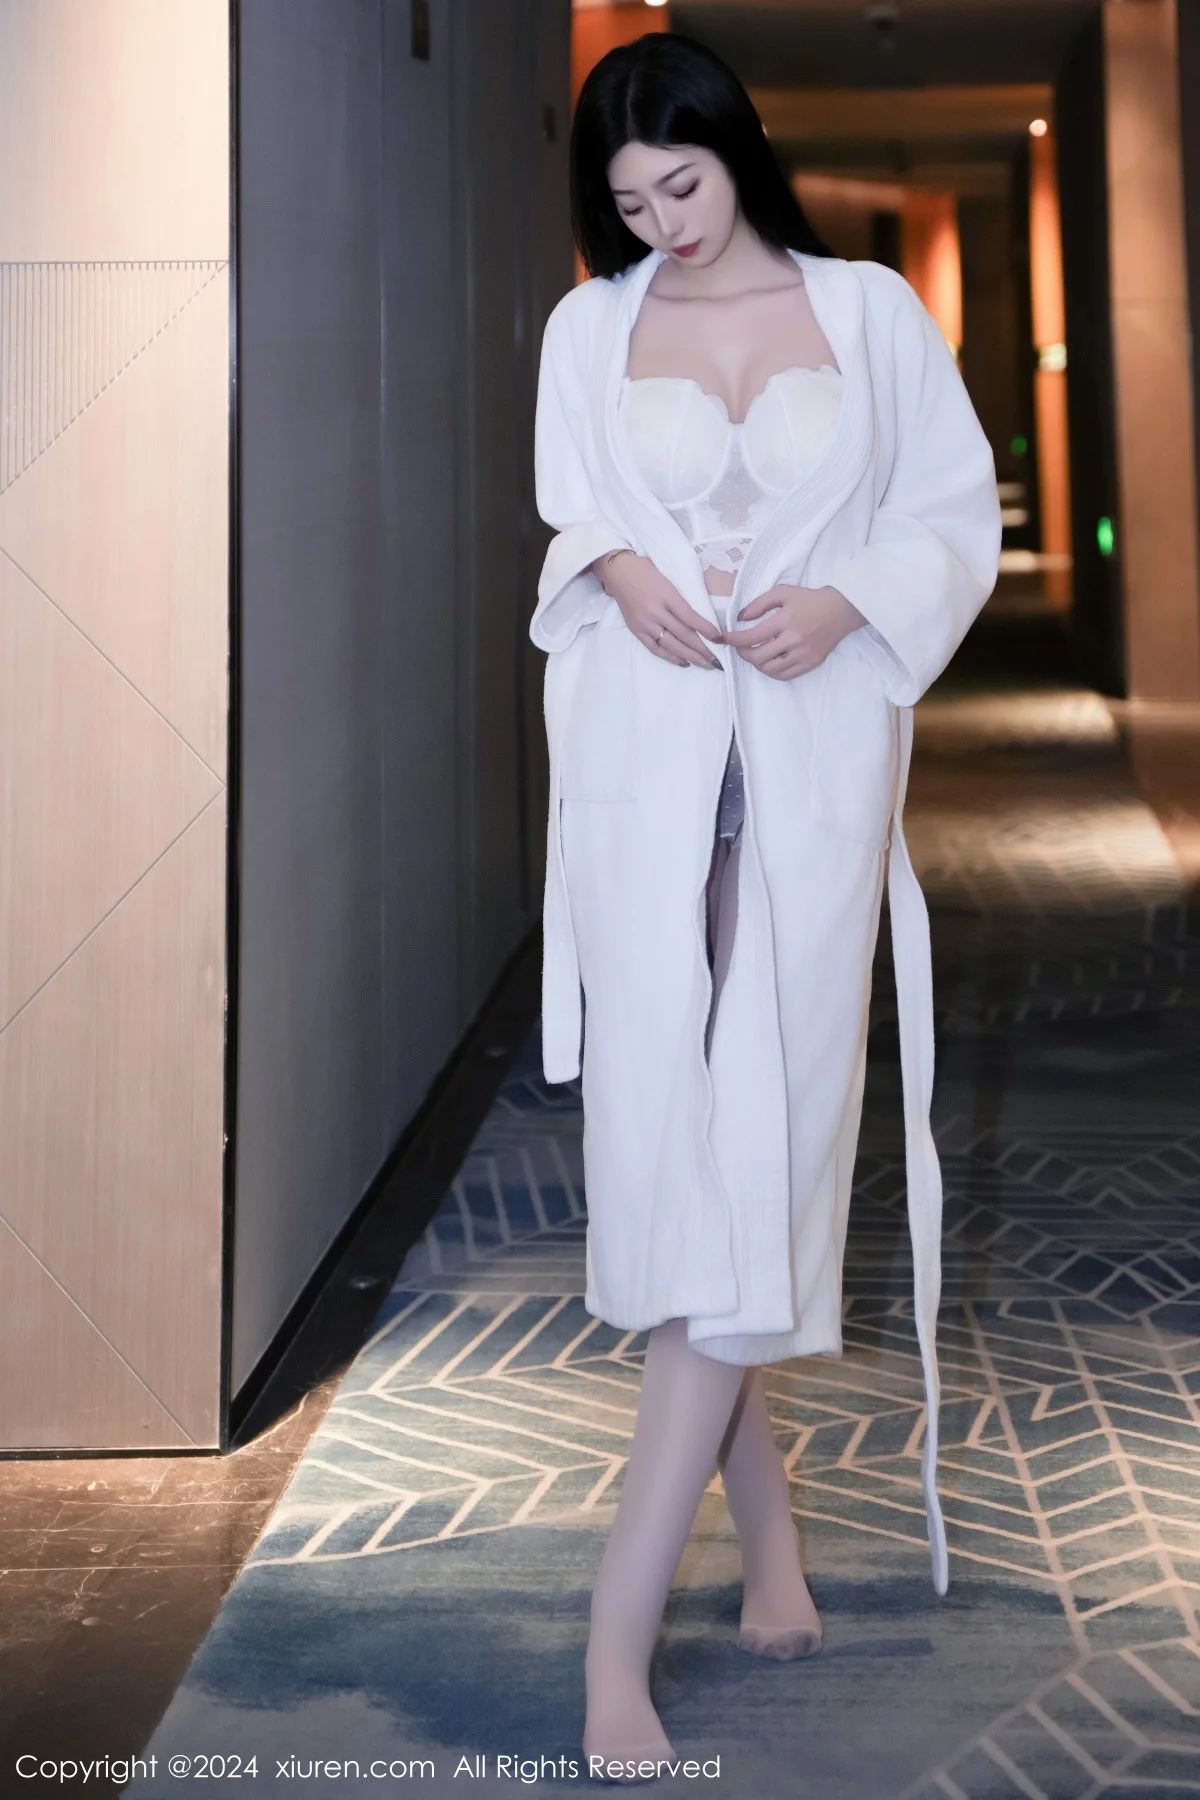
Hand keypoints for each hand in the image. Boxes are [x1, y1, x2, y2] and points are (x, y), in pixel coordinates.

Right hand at [591, 551, 722, 669]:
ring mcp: (645, 623)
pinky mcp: (637, 630)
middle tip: (716, 660)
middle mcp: (656, 612)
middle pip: (683, 635)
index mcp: (667, 596)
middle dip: (702, 649)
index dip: (706, 629)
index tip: (719, 639)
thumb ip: (682, 599)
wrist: (619, 572)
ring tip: (704, 664)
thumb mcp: (669, 580)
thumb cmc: (647, 571)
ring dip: (690, 657)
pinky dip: (670, 657)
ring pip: (671, 645)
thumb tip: (701, 618)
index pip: (690, 617)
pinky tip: (683, 662)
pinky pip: (655, 648)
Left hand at [720, 583, 865, 679]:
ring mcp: (803, 654)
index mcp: (785, 620)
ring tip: (755, 654)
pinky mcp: (811, 663)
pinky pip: (785, 675)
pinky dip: (772, 672)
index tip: (725, 638)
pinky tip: (769, 662)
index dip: (734, 640)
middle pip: (758, 656)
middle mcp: (794, 640)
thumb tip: (741, 618)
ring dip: (757, 663)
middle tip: (740, 647)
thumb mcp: (783, 592)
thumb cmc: (810, 599)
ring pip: (770, 669)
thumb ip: (759, 603)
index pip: (753, 636)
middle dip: (743, 653)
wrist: (841, 610)